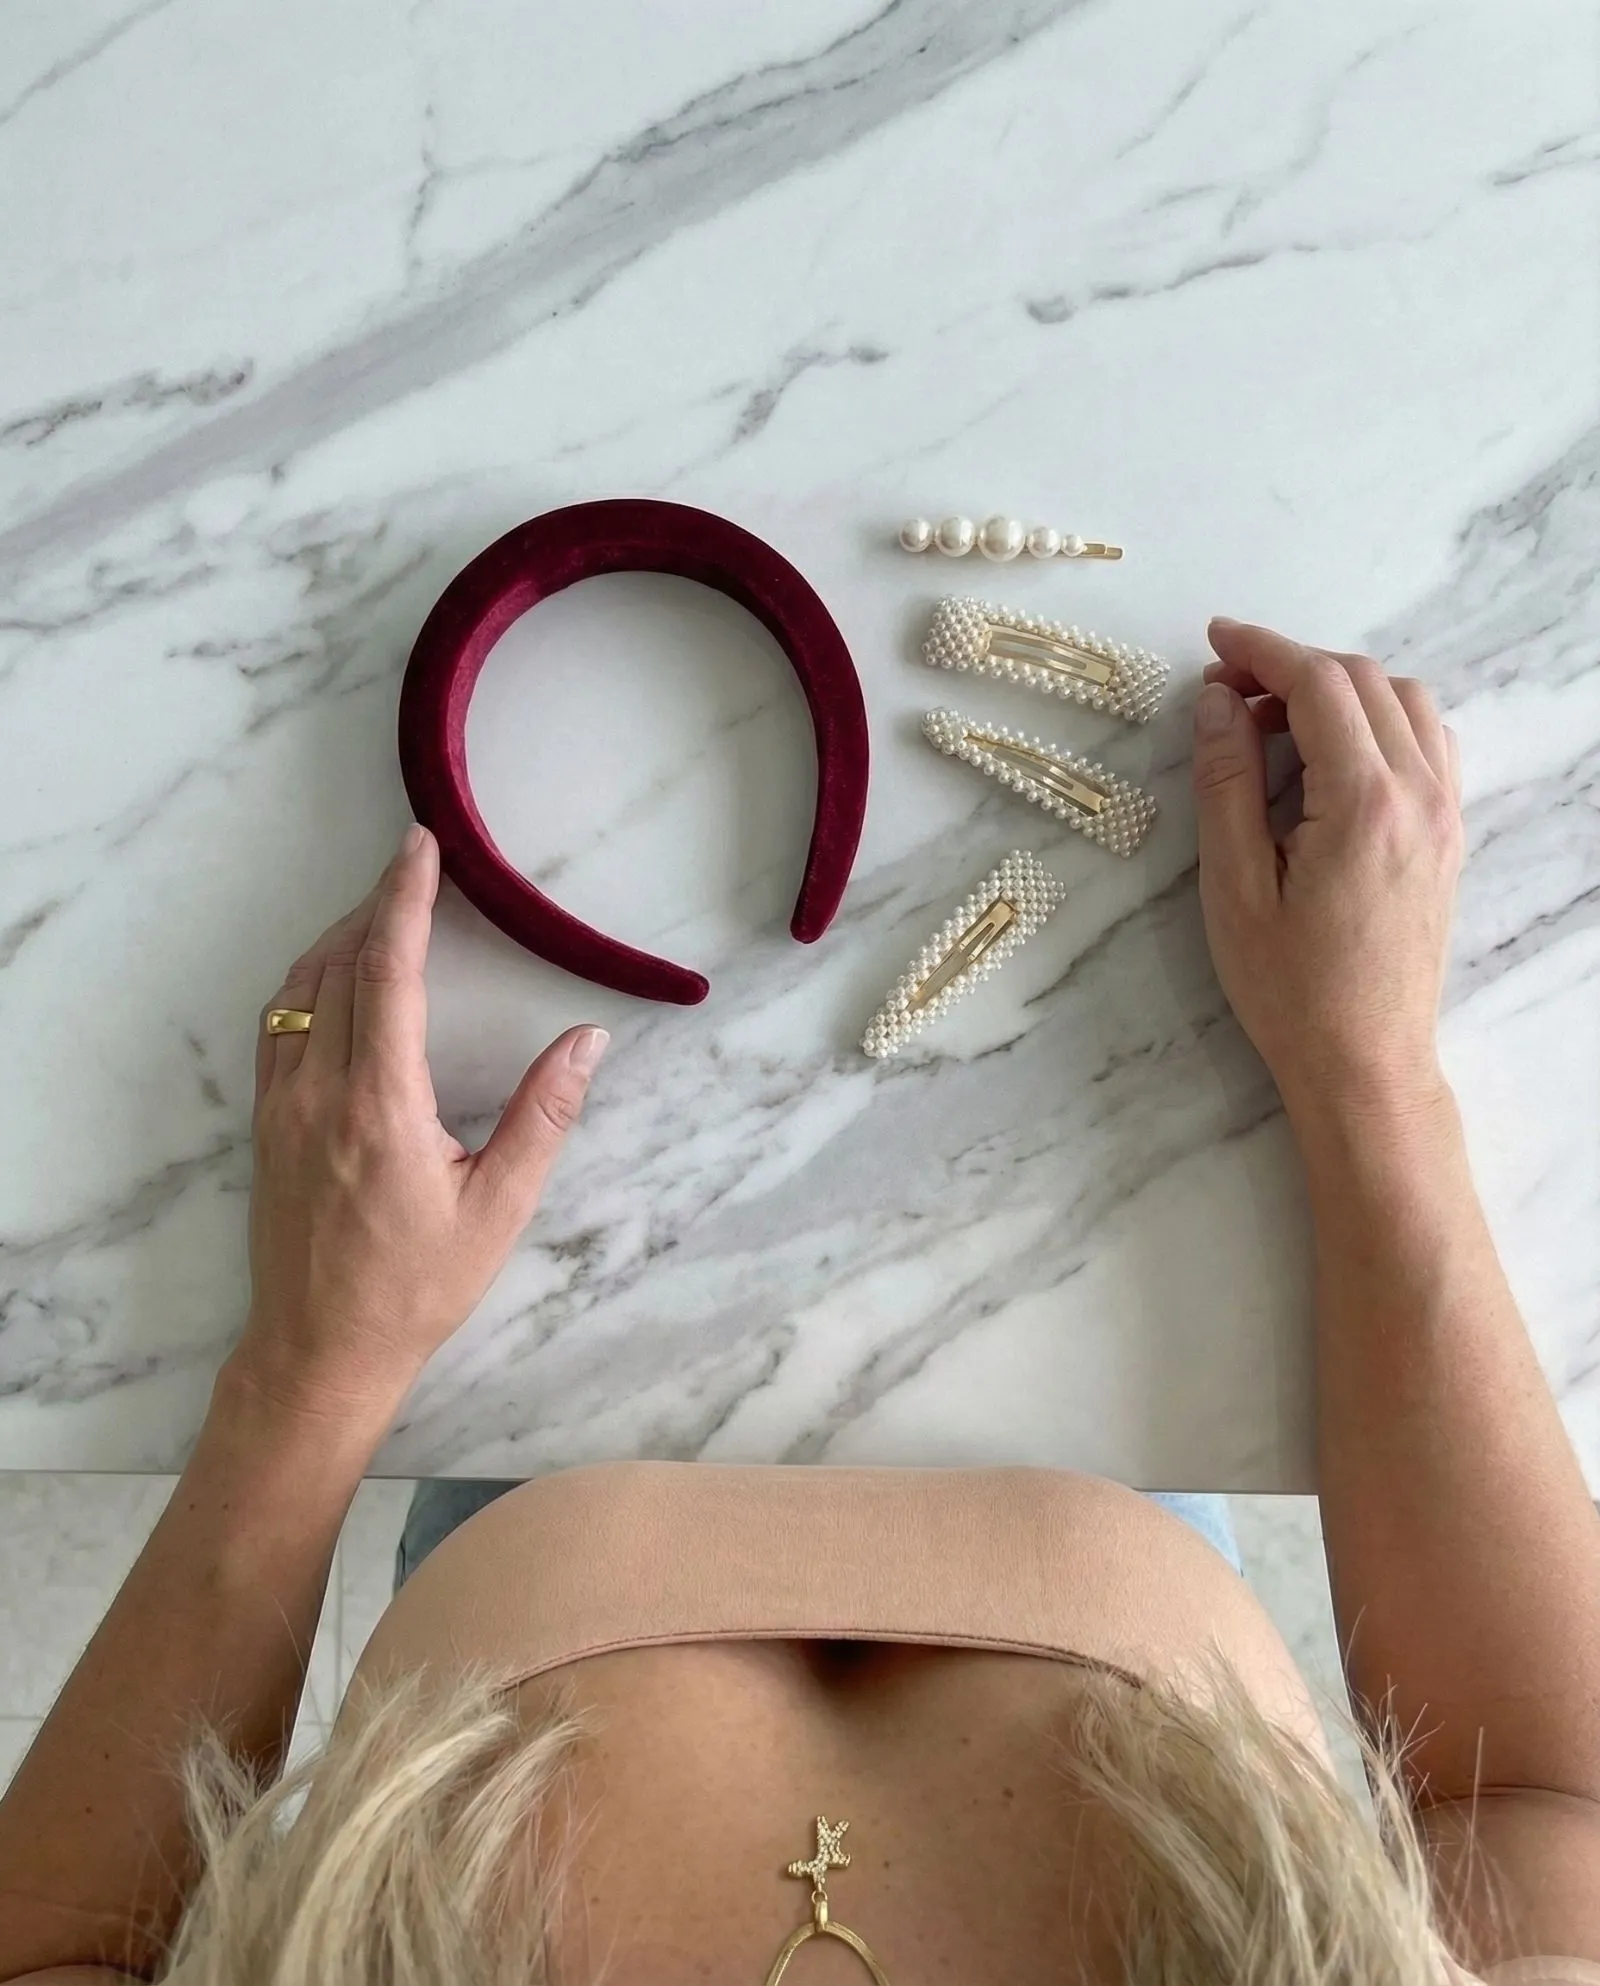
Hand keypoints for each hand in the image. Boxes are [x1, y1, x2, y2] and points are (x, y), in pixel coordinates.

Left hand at [231, 824, 608, 1428]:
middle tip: (416, 865)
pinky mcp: (266, 1125)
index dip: (404, 901)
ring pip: (298, 990)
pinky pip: (279, 1027)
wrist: (319, 1352)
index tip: (421, 847)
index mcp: (379, 1106)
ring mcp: (281, 1107)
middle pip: (338, 966)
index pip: (385, 974)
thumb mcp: (499, 1210)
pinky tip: (338, 982)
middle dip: (377, 905)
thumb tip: (587, 1040)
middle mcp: (318, 1093)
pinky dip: (310, 983)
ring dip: (339, 939)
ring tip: (384, 911)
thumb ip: (543, 1118)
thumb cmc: (414, 1289)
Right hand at [1190, 619, 1461, 1129]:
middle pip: (1363, 681)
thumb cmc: (1290, 988)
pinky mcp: (1448, 834)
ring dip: (1338, 689)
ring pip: (1403, 701)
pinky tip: (1330, 755)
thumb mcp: (1235, 888)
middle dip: (1292, 666)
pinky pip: (1426, 741)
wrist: (1364, 1060)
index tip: (1215, 643)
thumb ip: (1227, 784)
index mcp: (1364, 803)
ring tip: (1273, 724)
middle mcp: (1420, 794)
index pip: (1318, 685)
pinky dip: (1377, 720)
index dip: (1262, 651)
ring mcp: (1444, 813)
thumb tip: (1219, 703)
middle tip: (1226, 692)